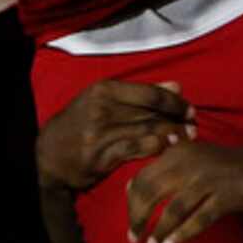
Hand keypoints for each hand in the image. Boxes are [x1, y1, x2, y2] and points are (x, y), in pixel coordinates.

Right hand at [36, 79, 194, 191]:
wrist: (48, 156)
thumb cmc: (80, 124)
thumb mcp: (103, 101)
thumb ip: (140, 94)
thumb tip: (177, 87)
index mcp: (104, 89)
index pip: (151, 93)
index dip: (175, 102)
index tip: (189, 110)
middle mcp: (102, 108)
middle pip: (152, 112)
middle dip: (178, 119)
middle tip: (194, 126)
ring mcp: (100, 133)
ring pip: (147, 130)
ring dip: (172, 134)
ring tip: (188, 138)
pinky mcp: (101, 155)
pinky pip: (135, 149)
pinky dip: (155, 148)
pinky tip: (168, 149)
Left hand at [127, 137, 242, 242]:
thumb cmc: (228, 166)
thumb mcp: (194, 157)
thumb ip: (164, 170)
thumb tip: (130, 185)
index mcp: (177, 153)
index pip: (143, 178)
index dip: (133, 202)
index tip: (131, 220)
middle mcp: (188, 164)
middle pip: (152, 193)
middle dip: (139, 218)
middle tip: (134, 238)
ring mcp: (207, 180)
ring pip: (173, 208)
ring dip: (159, 230)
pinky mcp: (225, 197)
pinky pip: (198, 219)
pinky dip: (182, 234)